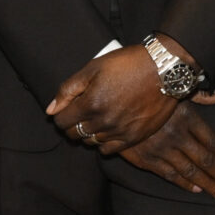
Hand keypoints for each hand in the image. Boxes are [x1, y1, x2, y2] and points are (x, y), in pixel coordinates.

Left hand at [46, 43, 184, 153]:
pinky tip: (107, 130)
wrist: (164, 70)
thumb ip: (68, 90)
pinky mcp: (133, 138)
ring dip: (89, 133)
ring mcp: (119, 132)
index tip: (68, 108)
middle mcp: (103, 122)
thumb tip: (51, 111)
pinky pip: (108, 150)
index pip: (61, 122)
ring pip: (90, 142)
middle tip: (81, 112)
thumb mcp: (93, 68)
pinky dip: (103, 143)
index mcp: (90, 104)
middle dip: (72, 124)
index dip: (61, 115)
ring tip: (97, 118)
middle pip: (74, 134)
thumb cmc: (128, 64)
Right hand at [118, 101, 214, 198]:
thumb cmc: (149, 93)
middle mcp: (177, 135)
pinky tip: (195, 188)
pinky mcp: (147, 159)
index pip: (212, 141)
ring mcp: (162, 149)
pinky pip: (170, 174)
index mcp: (187, 118)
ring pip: (190, 171)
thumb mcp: (176, 90)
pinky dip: (184, 183)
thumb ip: (203, 96)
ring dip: (207, 184)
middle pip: (205, 160)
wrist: (113, 102)